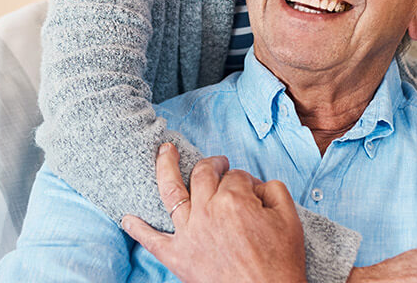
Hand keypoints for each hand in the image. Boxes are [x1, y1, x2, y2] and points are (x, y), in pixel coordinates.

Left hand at [121, 143, 304, 282]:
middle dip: (211, 164)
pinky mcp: (178, 258)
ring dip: (164, 166)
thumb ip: (273, 190)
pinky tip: (126, 218)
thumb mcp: (290, 219)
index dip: (245, 181)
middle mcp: (207, 211)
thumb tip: (255, 184)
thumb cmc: (281, 264)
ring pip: (170, 191)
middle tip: (217, 163)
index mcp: (234, 199)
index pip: (236, 176)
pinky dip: (137, 229)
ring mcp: (189, 233)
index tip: (252, 191)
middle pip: (202, 174)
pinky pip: (152, 240)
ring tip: (163, 152)